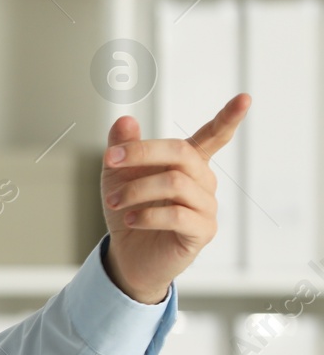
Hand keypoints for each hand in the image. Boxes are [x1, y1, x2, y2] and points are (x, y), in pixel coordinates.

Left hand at [99, 93, 251, 302]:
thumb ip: (122, 147)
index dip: (228, 118)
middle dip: (142, 153)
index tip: (245, 98)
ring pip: (176, 183)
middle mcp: (203, 182)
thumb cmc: (129, 210)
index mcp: (188, 164)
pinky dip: (148, 215)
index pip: (213, 137)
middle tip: (110, 161)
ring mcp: (206, 206)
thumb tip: (125, 120)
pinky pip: (177, 214)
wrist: (127, 255)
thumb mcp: (117, 175)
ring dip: (137, 189)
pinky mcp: (202, 231)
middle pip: (181, 153)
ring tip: (114, 201)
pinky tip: (131, 220)